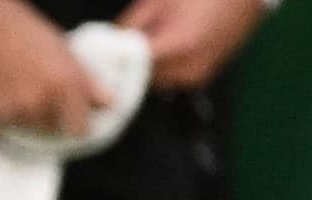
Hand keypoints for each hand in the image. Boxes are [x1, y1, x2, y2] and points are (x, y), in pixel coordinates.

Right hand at [0, 0, 110, 136]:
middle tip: (31, 89)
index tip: (68, 115)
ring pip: (22, 128)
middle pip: (49, 130)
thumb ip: (84, 80)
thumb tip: (107, 103)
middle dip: (45, 117)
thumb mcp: (59, 47)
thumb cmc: (19, 25)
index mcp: (65, 84)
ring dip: (18, 115)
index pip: (79, 129)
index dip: (74, 122)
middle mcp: (40, 102)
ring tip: (9, 84)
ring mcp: (10, 110)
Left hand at [119, 0, 267, 91]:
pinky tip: (168, 45)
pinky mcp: (205, 76)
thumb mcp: (159, 0)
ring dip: (150, 67)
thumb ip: (133, 23)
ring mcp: (199, 75)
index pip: (136, 67)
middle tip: (125, 47)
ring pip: (159, 80)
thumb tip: (111, 41)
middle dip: (133, 64)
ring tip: (150, 41)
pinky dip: (166, 67)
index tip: (105, 56)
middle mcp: (189, 68)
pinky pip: (175, 77)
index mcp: (178, 46)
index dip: (118, 62)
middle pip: (145, 78)